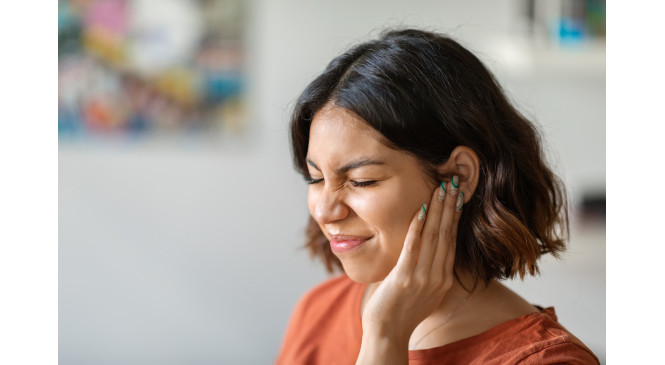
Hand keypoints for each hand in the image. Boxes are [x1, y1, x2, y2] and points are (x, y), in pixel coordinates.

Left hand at [360, 177, 463, 343]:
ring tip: (441, 188)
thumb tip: (428, 250)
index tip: (458, 195)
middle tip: (454, 182)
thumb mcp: (423, 290)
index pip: (452, 240)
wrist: (388, 333)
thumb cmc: (401, 311)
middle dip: (450, 206)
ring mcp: (422, 278)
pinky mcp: (404, 278)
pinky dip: (417, 227)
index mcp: (444, 279)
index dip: (455, 216)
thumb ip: (428, 271)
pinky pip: (413, 247)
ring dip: (437, 209)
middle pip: (447, 234)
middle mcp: (438, 277)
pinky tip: (421, 210)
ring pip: (434, 236)